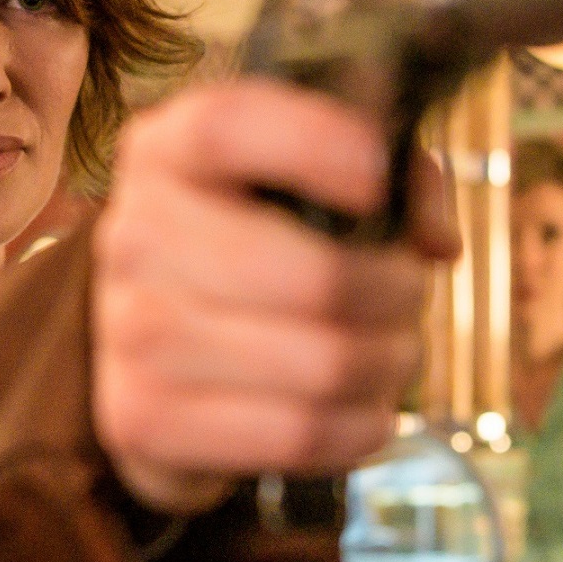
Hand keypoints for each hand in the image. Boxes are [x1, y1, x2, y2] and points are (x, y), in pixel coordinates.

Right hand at [93, 80, 459, 513]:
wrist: (151, 352)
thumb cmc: (253, 245)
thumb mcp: (308, 180)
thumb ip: (391, 176)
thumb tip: (434, 242)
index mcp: (166, 150)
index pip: (226, 128)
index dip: (313, 145)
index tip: (377, 179)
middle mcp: (134, 232)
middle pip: (312, 276)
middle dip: (397, 294)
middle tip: (412, 296)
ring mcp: (127, 329)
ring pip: (321, 365)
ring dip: (388, 365)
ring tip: (395, 354)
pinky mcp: (141, 417)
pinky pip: (296, 433)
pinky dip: (359, 429)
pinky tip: (368, 413)